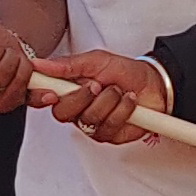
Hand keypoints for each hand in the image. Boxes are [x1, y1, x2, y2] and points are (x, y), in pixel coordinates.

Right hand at [38, 50, 166, 143]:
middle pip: (62, 113)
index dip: (42, 96)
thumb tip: (41, 64)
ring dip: (108, 101)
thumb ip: (68, 64)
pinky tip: (128, 102)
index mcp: (69, 88)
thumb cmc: (126, 72)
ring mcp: (92, 123)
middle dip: (82, 97)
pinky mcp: (108, 135)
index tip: (51, 91)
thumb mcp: (96, 60)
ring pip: (88, 119)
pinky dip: (122, 111)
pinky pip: (108, 127)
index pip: (43, 96)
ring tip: (118, 90)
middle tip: (97, 85)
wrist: (154, 84)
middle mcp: (77, 108)